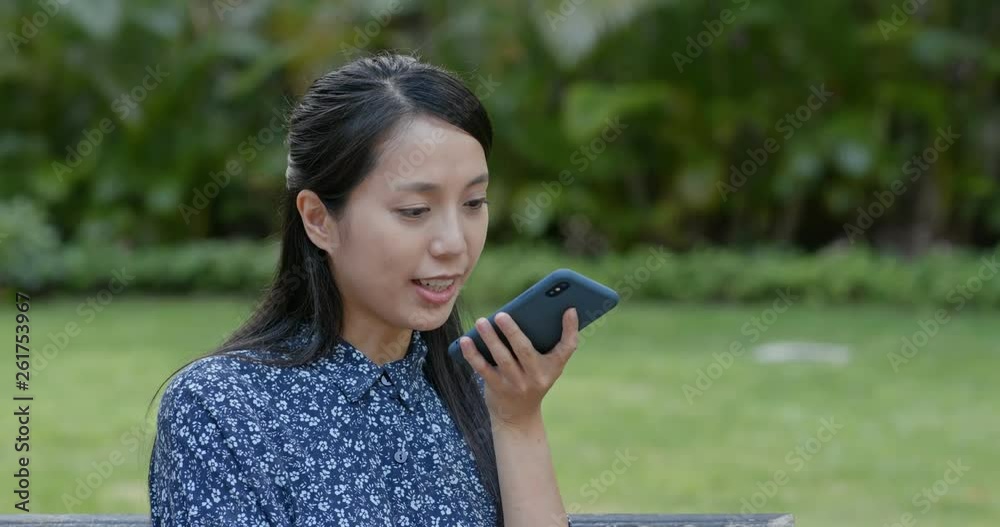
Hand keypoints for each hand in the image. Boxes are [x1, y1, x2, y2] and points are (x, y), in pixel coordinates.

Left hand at [459, 308, 578, 429]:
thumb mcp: (547, 366)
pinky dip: (472, 354)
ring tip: (482, 321)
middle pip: (524, 350)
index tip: (569, 309)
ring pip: (502, 357)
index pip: (567, 347)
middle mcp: (536, 376)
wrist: (519, 416)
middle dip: (512, 331)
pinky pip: (482, 368)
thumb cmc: (533, 379)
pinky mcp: (496, 387)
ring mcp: (515, 383)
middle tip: (501, 315)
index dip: (570, 329)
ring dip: (490, 338)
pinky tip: (465, 339)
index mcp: (553, 366)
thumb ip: (547, 341)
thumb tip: (536, 310)